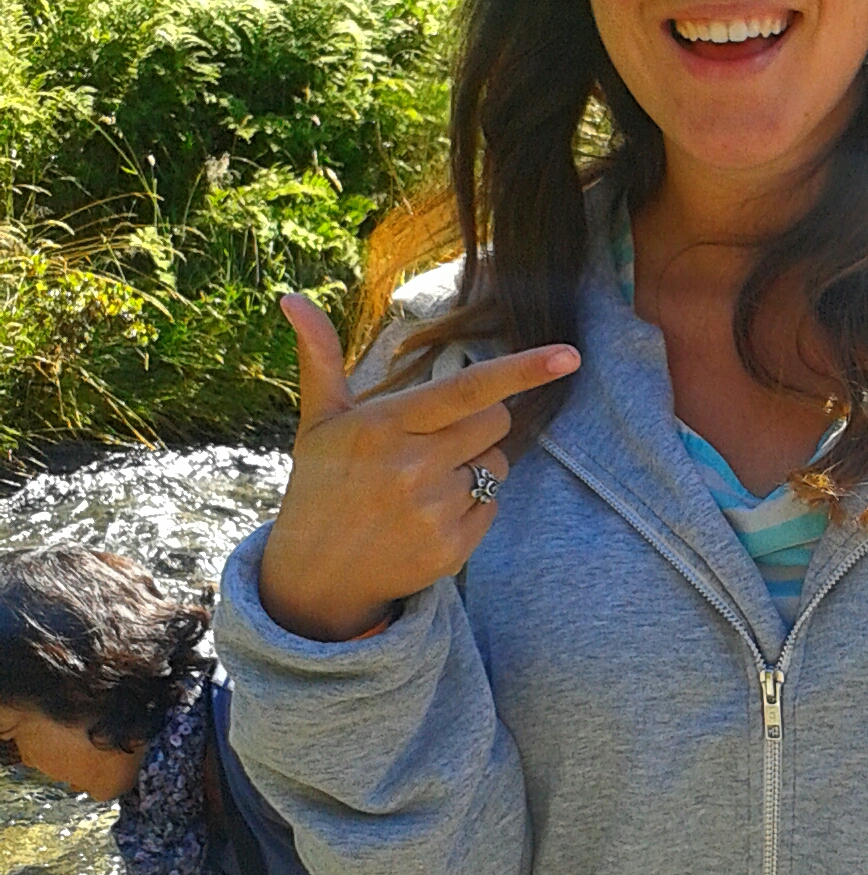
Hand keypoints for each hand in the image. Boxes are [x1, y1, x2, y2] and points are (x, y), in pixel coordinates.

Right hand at [259, 293, 579, 640]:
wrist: (314, 576)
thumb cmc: (321, 484)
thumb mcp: (318, 422)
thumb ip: (320, 358)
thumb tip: (291, 298)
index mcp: (385, 426)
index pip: (467, 390)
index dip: (521, 370)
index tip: (569, 357)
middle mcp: (413, 468)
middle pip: (494, 424)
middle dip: (478, 424)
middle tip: (434, 442)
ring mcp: (434, 511)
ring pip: (496, 466)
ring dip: (472, 466)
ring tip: (422, 485)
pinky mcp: (452, 549)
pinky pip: (492, 506)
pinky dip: (471, 505)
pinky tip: (428, 515)